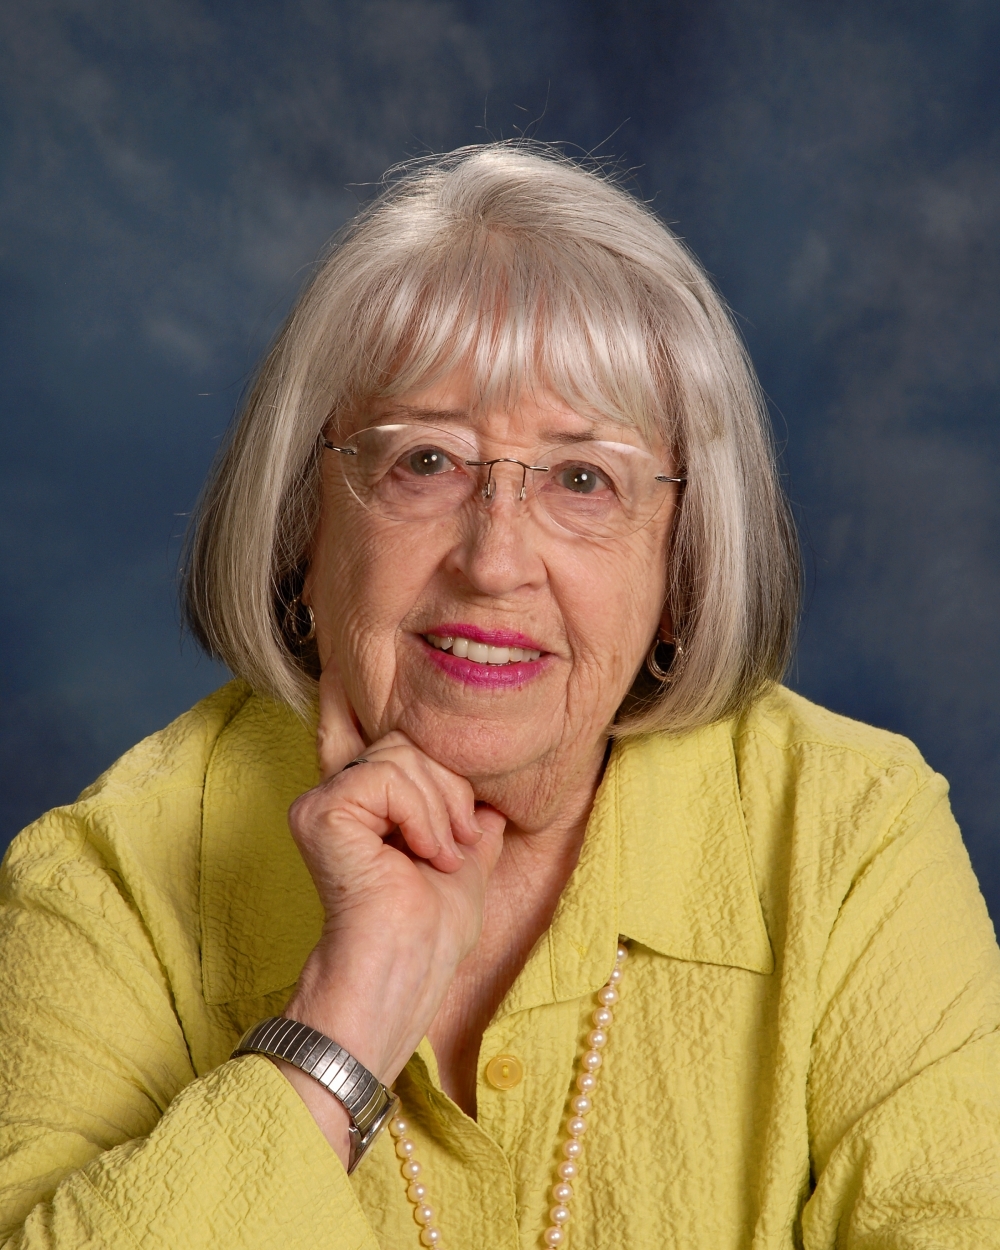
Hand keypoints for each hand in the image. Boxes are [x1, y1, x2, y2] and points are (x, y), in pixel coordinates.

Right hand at [277, 660, 505, 1162]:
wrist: (409, 971)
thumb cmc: (432, 931)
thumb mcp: (466, 859)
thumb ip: (472, 821)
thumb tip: (496, 795)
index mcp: (364, 803)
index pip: (414, 747)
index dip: (451, 781)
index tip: (468, 834)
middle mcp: (335, 795)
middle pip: (408, 743)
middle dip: (452, 792)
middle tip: (458, 846)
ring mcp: (321, 803)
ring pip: (401, 756)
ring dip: (441, 810)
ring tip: (440, 857)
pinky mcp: (319, 814)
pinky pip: (387, 779)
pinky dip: (421, 816)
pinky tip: (421, 855)